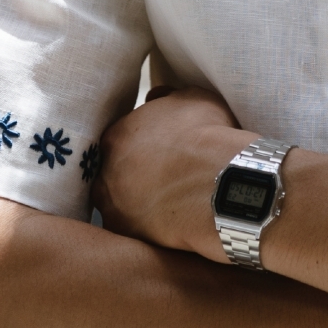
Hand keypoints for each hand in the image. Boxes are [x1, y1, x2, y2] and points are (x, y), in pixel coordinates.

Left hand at [96, 86, 246, 255]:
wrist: (221, 181)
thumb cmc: (209, 136)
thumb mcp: (192, 99)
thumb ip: (166, 97)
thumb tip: (154, 97)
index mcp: (118, 135)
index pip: (119, 142)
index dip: (140, 149)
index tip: (158, 157)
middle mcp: (106, 168)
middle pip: (114, 173)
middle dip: (132, 176)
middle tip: (161, 182)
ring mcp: (112, 203)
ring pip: (117, 203)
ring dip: (135, 204)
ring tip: (165, 206)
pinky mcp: (124, 231)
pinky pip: (130, 231)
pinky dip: (144, 229)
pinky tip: (166, 226)